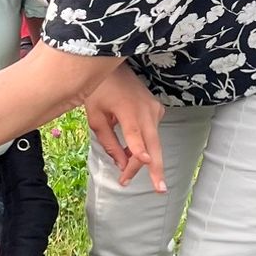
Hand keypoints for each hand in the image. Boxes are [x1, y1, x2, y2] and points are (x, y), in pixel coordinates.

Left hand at [84, 66, 165, 192]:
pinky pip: (152, 133)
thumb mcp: (96, 117)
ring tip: (125, 175)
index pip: (134, 133)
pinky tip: (130, 154)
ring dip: (141, 160)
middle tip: (159, 190)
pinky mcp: (157, 109)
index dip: (139, 149)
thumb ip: (108, 142)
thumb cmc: (99, 91)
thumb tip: (121, 164)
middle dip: (155, 169)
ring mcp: (154, 109)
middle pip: (153, 144)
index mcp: (127, 109)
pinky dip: (143, 146)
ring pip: (152, 142)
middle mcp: (146, 110)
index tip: (146, 161)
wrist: (113, 65)